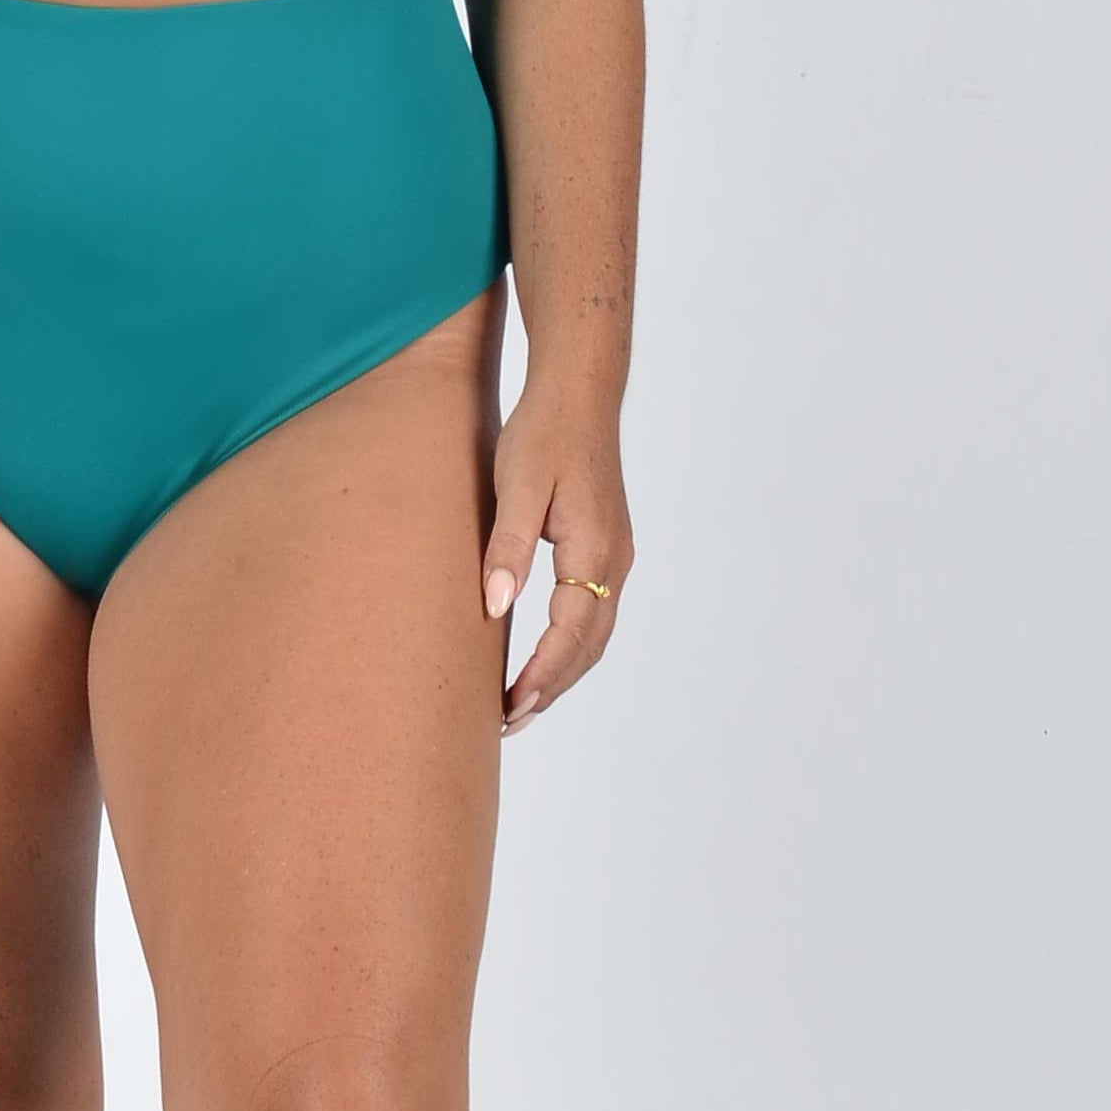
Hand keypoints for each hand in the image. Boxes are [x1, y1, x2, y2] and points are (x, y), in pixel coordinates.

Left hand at [481, 378, 633, 733]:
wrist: (579, 390)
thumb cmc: (543, 431)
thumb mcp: (518, 485)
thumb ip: (509, 546)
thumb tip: (495, 607)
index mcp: (594, 548)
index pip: (570, 633)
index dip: (541, 676)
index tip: (510, 708)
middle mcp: (614, 558)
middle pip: (589, 645)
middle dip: (552, 686)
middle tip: (509, 721)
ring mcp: (614, 552)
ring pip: (594, 632)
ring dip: (561, 670)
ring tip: (521, 701)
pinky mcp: (605, 543)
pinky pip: (592, 610)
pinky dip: (569, 643)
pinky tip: (541, 652)